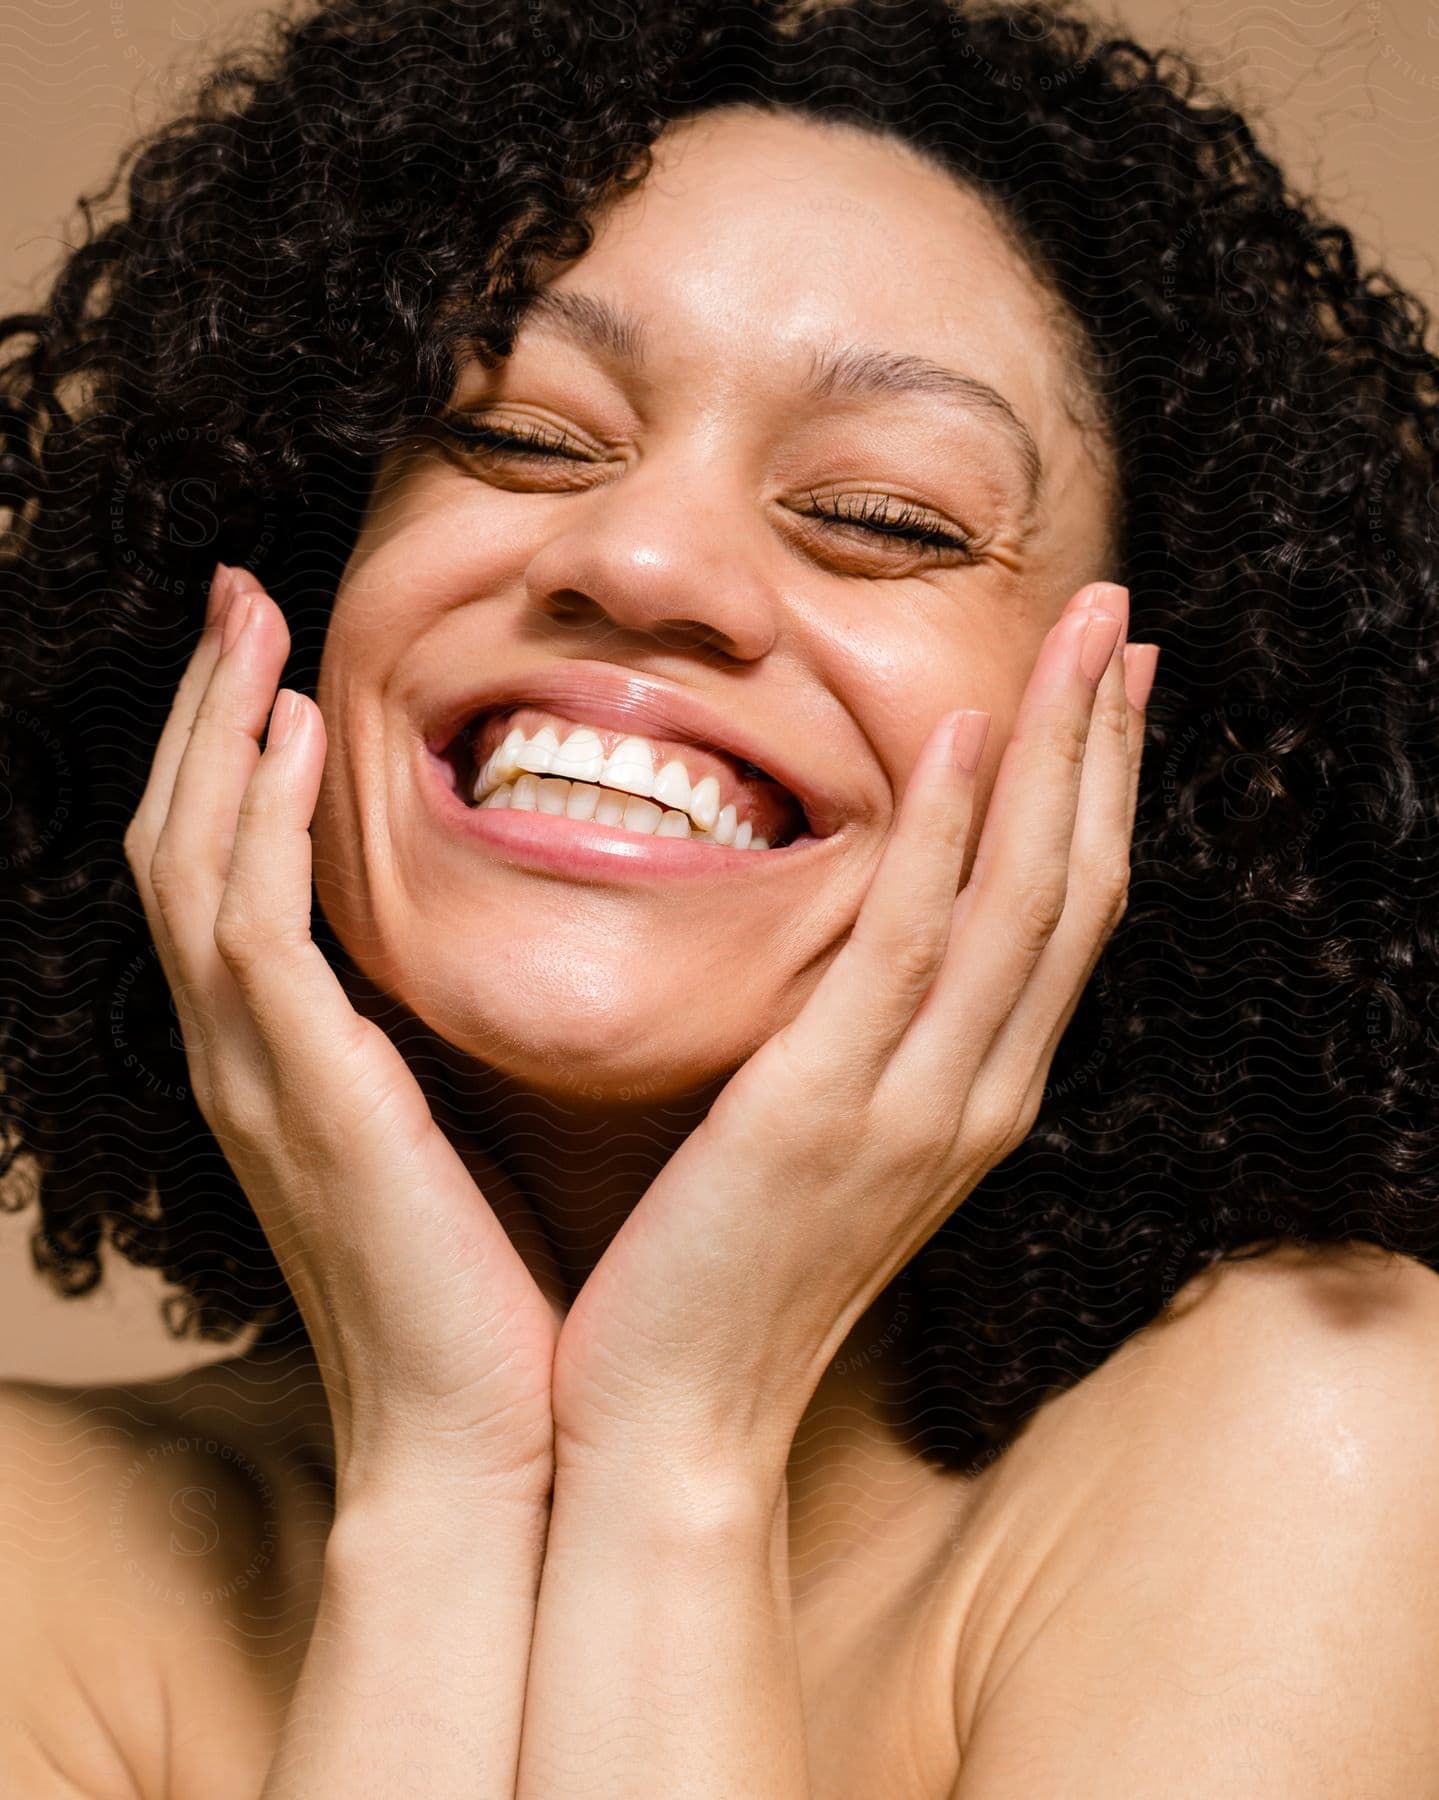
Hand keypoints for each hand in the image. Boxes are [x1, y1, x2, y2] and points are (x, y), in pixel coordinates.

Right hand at [123, 564, 560, 1506]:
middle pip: (181, 842)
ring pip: (192, 865)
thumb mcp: (458, 1127)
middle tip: (239, 598)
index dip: (231, 759)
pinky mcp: (304, 1100)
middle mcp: (246, 1057)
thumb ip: (442, 1030)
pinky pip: (250, 932)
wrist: (484, 1437)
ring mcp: (258, 1078)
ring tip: (251, 624)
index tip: (273, 656)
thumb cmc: (488, 1286)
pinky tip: (293, 735)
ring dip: (213, 735)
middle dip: (203, 713)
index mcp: (284, 1060)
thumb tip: (503, 930)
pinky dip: (255, 825)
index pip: (224, 874)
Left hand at [550, 580, 1153, 1478]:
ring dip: (1057, 756)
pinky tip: (961, 741)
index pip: (1062, 918)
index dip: (1097, 794)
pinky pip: (903, 953)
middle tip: (1121, 618)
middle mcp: (972, 1098)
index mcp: (970, 1100)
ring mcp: (911, 1110)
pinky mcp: (820, 1115)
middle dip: (1105, 744)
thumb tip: (861, 938)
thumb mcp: (823, 1147)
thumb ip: (861, 1047)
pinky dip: (944, 841)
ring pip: (1021, 904)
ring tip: (1081, 637)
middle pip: (1072, 889)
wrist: (671, 1423)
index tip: (1111, 687)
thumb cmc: (730, 1275)